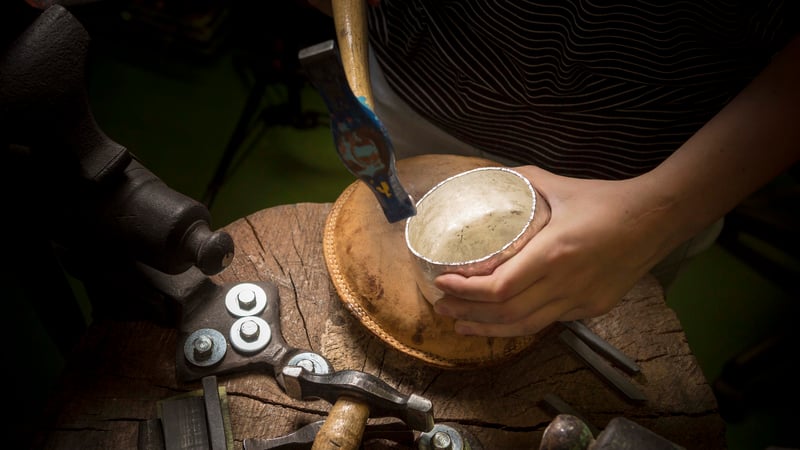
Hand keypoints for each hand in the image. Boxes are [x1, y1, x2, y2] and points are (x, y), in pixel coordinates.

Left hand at [432, 165, 671, 336]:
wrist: (657, 219)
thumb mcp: (560, 184)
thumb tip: (489, 177)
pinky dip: (519, 323)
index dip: (466, 290)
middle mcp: (566, 283)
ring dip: (489, 329)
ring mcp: (581, 301)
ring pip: (526, 327)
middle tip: (442, 306)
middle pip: (506, 313)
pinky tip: (501, 320)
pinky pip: (548, 322)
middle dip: (467, 312)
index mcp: (555, 252)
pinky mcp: (592, 308)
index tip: (443, 282)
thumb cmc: (608, 200)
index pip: (500, 287)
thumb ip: (522, 180)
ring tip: (462, 323)